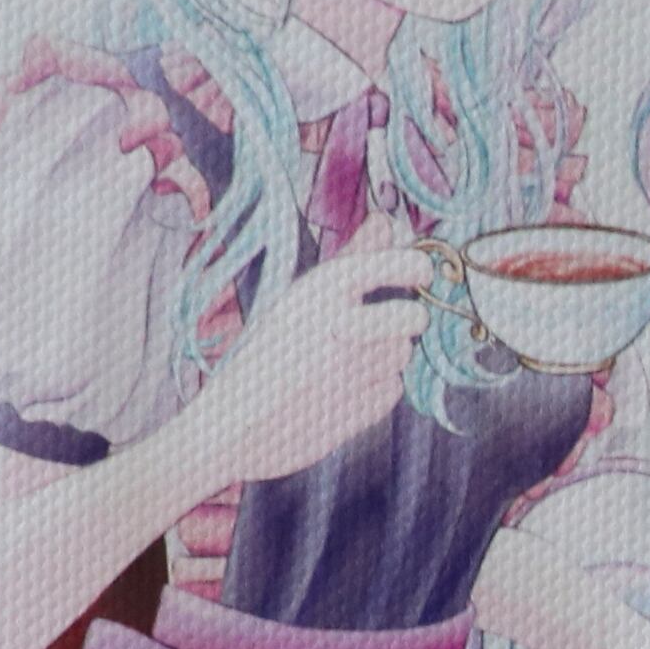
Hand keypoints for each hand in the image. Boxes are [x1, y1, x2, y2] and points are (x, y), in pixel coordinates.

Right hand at [179, 249, 431, 484]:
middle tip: (390, 322)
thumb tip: (388, 221)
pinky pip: (393, 389)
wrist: (230, 427)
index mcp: (322, 289)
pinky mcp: (361, 410)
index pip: (399, 265)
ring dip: (386, 355)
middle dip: (410, 318)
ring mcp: (355, 371)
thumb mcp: (297, 297)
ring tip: (344, 359)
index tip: (419, 271)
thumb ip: (351, 258)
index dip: (416, 266)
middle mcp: (343, 326)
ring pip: (402, 354)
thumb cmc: (262, 356)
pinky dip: (376, 389)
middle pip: (414, 316)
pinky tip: (342, 388)